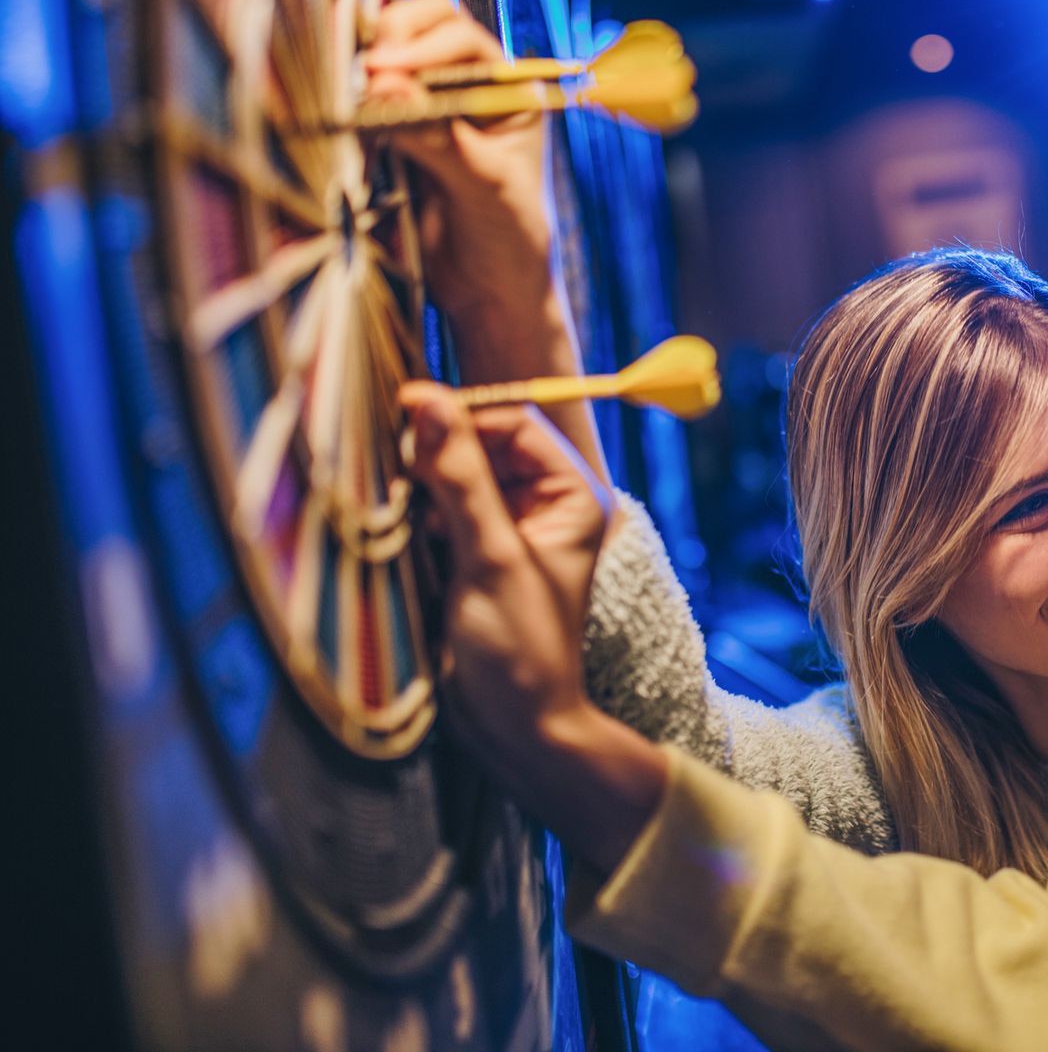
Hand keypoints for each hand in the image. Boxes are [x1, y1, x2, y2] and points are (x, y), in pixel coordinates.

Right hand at [366, 0, 552, 317]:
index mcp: (506, 91)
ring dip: (361, 71)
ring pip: (384, 64)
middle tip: (360, 74)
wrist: (489, 293)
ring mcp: (425, 111)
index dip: (421, 46)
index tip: (384, 71)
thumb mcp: (485, 188)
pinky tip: (338, 117)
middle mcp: (466, 90)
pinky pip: (363, 105)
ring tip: (344, 95)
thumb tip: (387, 86)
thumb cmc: (509, 240)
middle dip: (387, 44)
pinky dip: (349, 104)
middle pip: (418, 33)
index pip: (460, 40)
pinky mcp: (390, 138)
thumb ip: (440, 138)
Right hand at [402, 382, 607, 747]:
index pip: (513, 422)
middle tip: (396, 469)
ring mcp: (507, 527)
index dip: (463, 415)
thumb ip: (460, 479)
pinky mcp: (473, 552)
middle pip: (482, 444)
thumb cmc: (521, 648)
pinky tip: (404, 532)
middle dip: (438, 452)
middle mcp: (544, 503)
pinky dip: (417, 512)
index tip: (405, 412)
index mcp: (572, 495)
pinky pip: (439, 508)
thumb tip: (428, 402)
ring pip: (454, 475)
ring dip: (422, 483)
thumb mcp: (490, 558)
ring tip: (400, 508)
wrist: (513, 725)